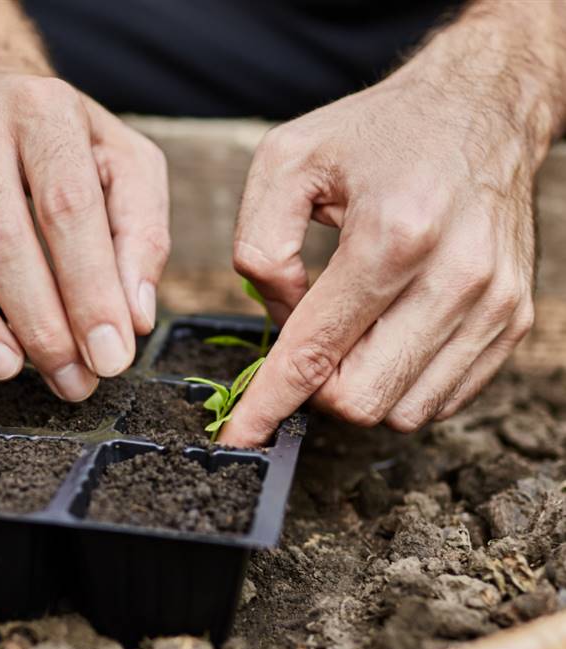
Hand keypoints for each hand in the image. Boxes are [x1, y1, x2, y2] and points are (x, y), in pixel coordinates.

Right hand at [0, 74, 169, 400]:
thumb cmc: (64, 140)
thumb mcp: (126, 164)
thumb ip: (141, 234)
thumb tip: (133, 317)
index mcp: (45, 114)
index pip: (68, 210)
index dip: (90, 291)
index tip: (110, 356)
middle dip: (39, 322)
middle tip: (71, 380)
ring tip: (4, 368)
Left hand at [220, 12, 557, 446]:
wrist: (483, 107)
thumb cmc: (379, 133)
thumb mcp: (287, 162)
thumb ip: (259, 246)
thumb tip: (279, 319)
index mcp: (392, 233)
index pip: (316, 351)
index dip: (268, 405)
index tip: (239, 437)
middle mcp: (455, 275)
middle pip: (360, 398)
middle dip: (316, 391)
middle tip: (307, 346)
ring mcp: (493, 303)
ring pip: (402, 411)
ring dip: (359, 389)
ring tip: (352, 332)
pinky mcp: (514, 319)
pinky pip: (440, 399)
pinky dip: (400, 385)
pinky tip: (388, 339)